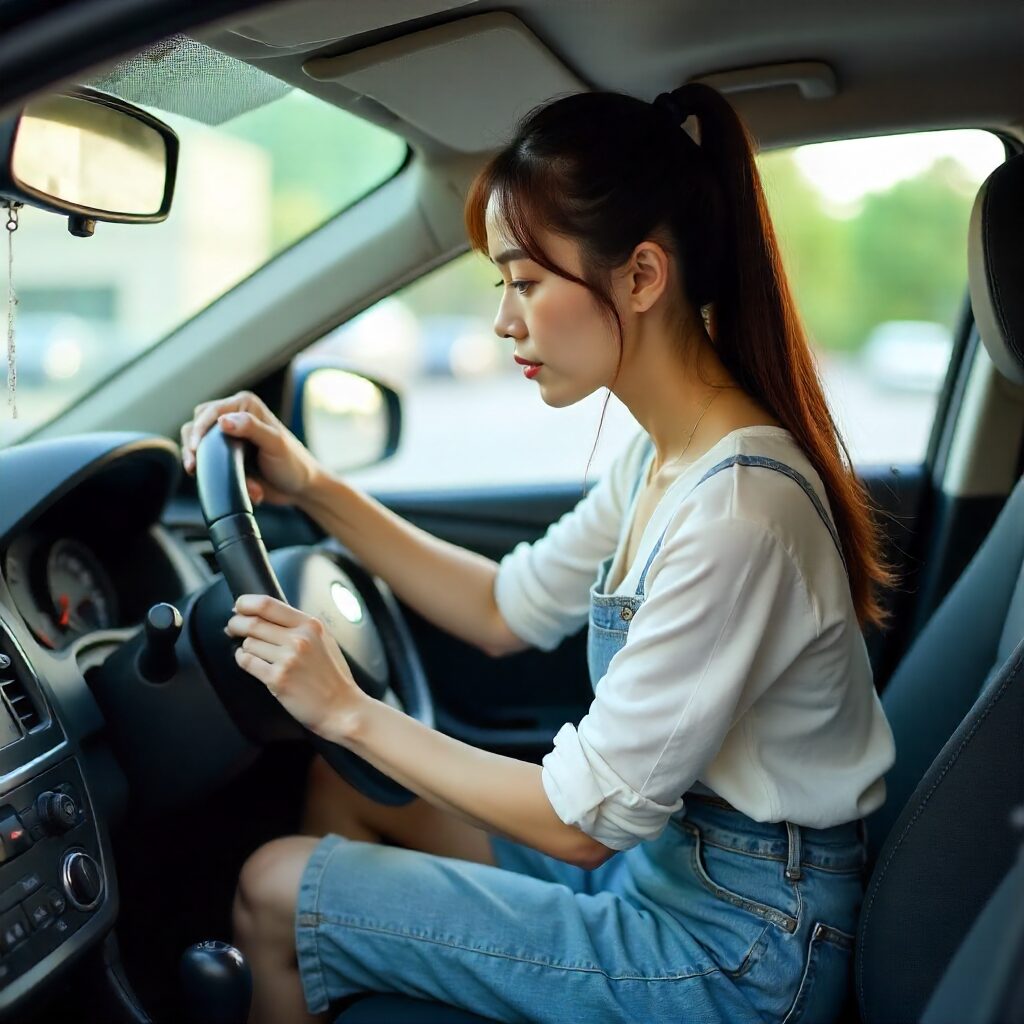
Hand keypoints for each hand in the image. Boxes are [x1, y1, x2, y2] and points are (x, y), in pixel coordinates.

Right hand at [179, 391, 320, 505]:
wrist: (299, 489)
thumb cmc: (294, 464)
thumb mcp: (275, 444)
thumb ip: (252, 429)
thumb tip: (223, 421)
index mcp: (246, 406)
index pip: (211, 411)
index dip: (199, 428)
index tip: (194, 448)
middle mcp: (234, 417)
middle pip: (197, 424)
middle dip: (193, 445)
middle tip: (193, 466)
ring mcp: (228, 437)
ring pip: (198, 444)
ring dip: (204, 463)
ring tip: (207, 476)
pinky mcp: (225, 456)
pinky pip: (208, 463)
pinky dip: (213, 475)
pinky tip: (233, 485)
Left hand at [226, 594, 367, 738]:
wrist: (342, 708)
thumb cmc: (334, 677)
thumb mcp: (324, 640)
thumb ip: (300, 626)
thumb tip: (267, 616)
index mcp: (310, 625)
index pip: (267, 604)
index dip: (245, 603)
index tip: (239, 607)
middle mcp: (299, 639)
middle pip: (251, 622)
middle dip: (235, 624)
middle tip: (232, 627)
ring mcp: (287, 659)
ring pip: (248, 643)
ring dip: (244, 646)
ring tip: (251, 651)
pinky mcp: (277, 679)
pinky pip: (247, 662)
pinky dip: (243, 660)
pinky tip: (249, 661)